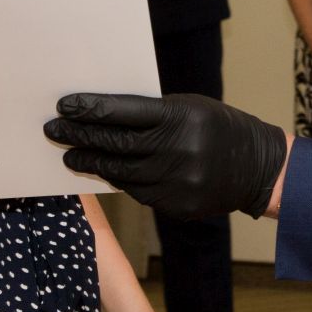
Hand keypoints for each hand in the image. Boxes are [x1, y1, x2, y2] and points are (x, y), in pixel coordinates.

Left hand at [46, 92, 288, 219]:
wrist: (257, 166)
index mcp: (179, 117)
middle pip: (115, 144)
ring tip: (70, 155)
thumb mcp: (190, 108)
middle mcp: (176, 150)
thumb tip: (103, 116)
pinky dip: (117, 179)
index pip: (122, 112)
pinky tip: (101, 171)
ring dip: (90, 163)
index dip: (90, 109)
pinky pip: (137, 191)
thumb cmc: (218, 128)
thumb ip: (152, 114)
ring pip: (120, 172)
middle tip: (54, 131)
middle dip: (79, 136)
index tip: (64, 106)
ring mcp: (176, 181)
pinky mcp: (176, 205)